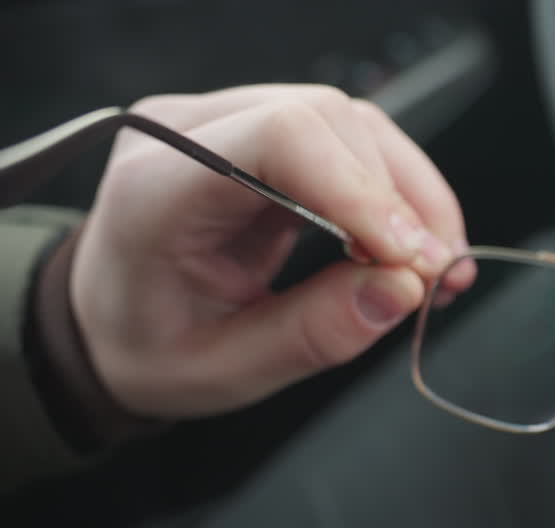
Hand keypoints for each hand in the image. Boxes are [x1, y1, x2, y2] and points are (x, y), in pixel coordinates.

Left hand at [70, 84, 473, 417]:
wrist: (111, 321)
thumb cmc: (151, 346)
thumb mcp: (224, 370)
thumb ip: (311, 334)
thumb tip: (403, 291)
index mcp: (157, 187)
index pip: (278, 139)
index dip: (361, 191)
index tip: (412, 261)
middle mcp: (190, 132)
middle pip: (327, 121)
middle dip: (397, 202)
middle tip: (432, 281)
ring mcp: (230, 122)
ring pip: (353, 125)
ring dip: (411, 197)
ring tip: (436, 269)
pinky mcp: (268, 134)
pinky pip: (353, 143)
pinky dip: (399, 195)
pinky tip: (415, 248)